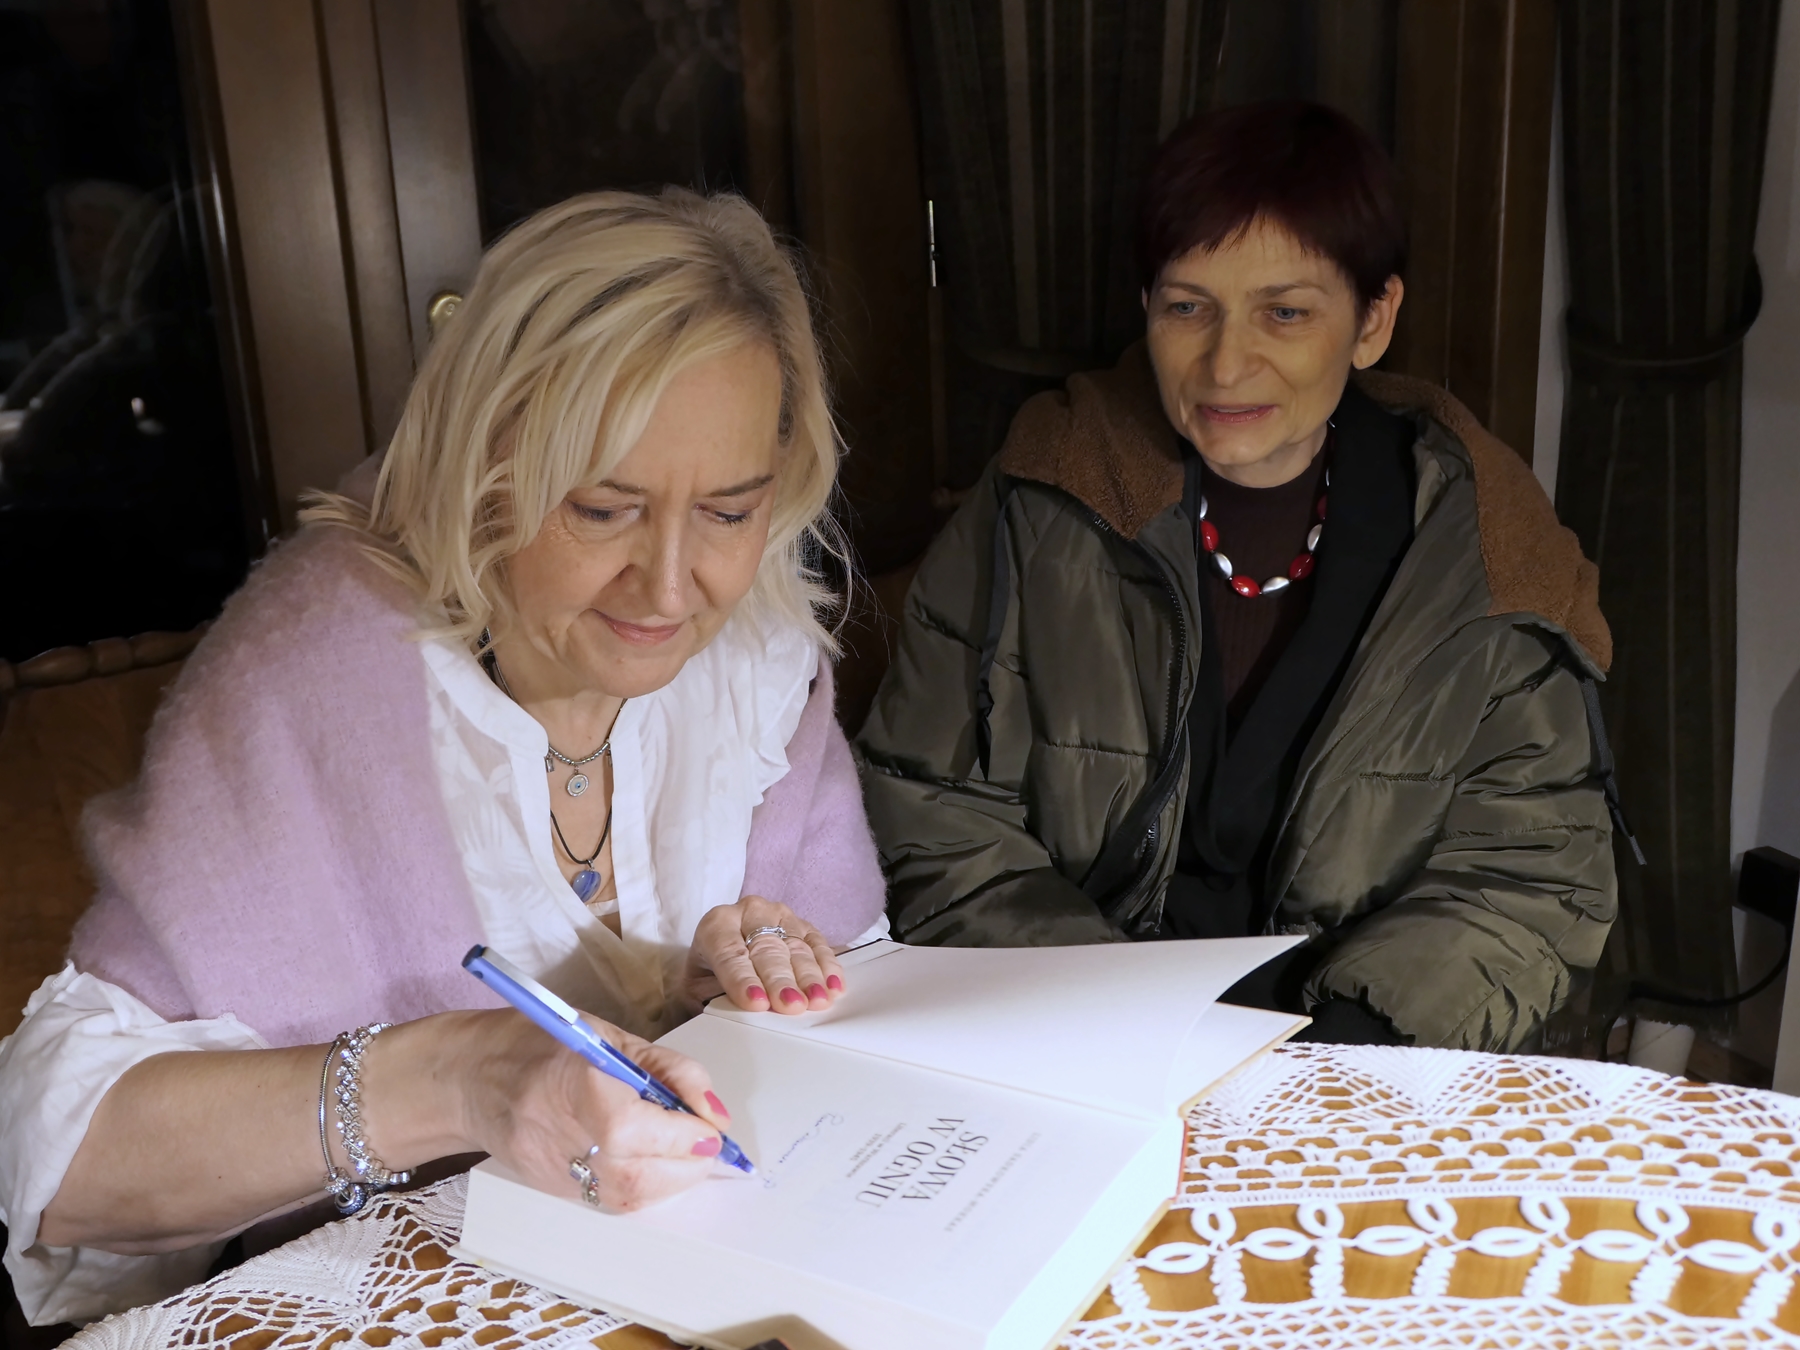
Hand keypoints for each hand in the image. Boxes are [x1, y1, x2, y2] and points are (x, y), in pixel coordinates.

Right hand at [431, 1008, 733, 1211]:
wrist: (468, 1076)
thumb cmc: (540, 1044)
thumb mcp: (613, 1037)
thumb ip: (671, 1072)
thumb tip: (713, 1113)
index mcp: (584, 1086)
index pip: (653, 1128)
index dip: (695, 1130)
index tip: (711, 1124)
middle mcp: (568, 1137)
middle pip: (645, 1175)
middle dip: (689, 1163)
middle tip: (703, 1143)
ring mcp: (555, 1172)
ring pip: (630, 1199)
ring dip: (670, 1181)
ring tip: (679, 1153)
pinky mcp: (552, 1191)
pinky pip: (609, 1203)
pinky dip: (641, 1189)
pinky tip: (647, 1163)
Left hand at [683, 895, 845, 1013]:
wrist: (719, 954)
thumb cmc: (709, 974)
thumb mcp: (698, 988)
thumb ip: (713, 998)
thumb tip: (740, 1013)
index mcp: (716, 925)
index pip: (729, 953)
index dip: (743, 979)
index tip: (756, 1002)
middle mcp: (749, 913)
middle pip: (767, 949)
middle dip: (781, 980)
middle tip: (792, 1005)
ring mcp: (779, 915)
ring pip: (796, 945)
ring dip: (810, 976)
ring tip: (817, 1000)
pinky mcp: (803, 924)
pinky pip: (819, 943)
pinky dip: (828, 966)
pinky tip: (834, 986)